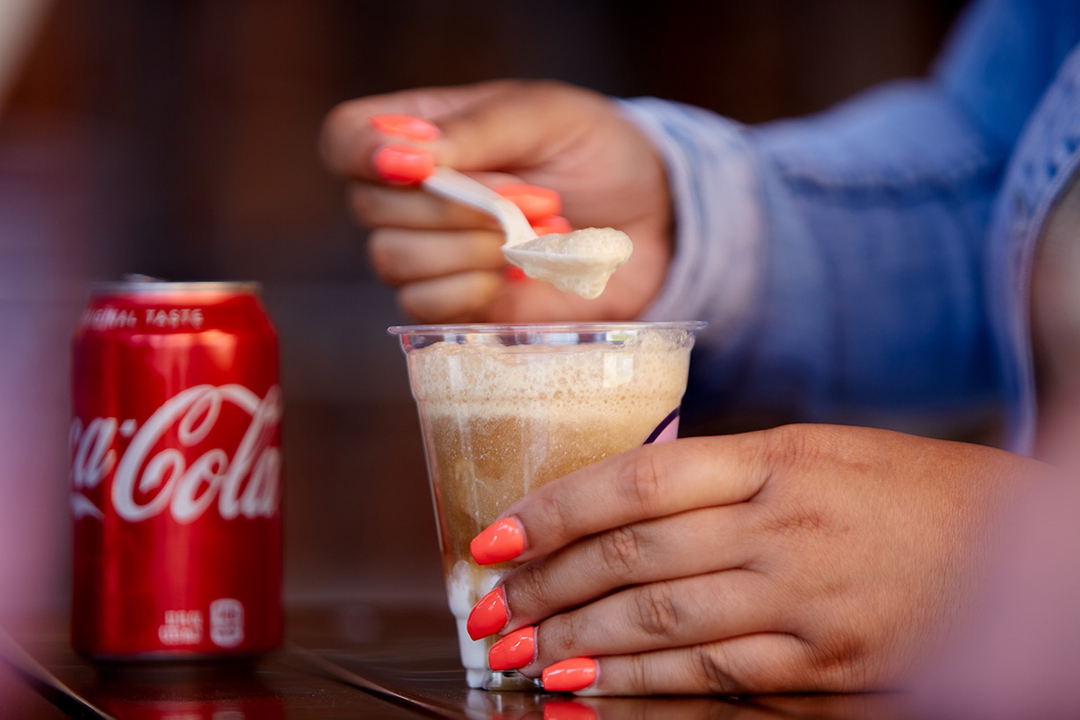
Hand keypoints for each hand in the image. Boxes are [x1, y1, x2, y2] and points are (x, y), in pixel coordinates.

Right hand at [319, 79, 671, 322]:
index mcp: (422, 131)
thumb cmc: (597, 152)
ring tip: (541, 234)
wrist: (651, 220)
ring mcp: (431, 252)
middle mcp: (412, 194)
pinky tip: (522, 272)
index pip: (344, 139)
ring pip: (394, 261)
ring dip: (474, 248)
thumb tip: (406, 154)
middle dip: (459, 206)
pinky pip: (426, 306)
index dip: (363, 154)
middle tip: (537, 197)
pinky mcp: (458, 302)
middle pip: (370, 209)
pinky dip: (477, 289)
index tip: (421, 163)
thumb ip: (477, 129)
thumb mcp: (547, 115)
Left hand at [467, 424, 1036, 694]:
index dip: (554, 509)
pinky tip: (588, 691)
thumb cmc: (919, 492)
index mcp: (781, 458)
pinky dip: (642, 691)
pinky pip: (715, 683)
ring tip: (518, 655)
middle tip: (488, 609)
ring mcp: (808, 606)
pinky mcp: (829, 675)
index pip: (637, 480)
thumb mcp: (823, 453)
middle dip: (546, 587)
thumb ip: (728, 477)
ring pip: (662, 625)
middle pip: (634, 559)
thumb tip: (625, 508)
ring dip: (577, 643)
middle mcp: (786, 529)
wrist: (1029, 550)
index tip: (494, 535)